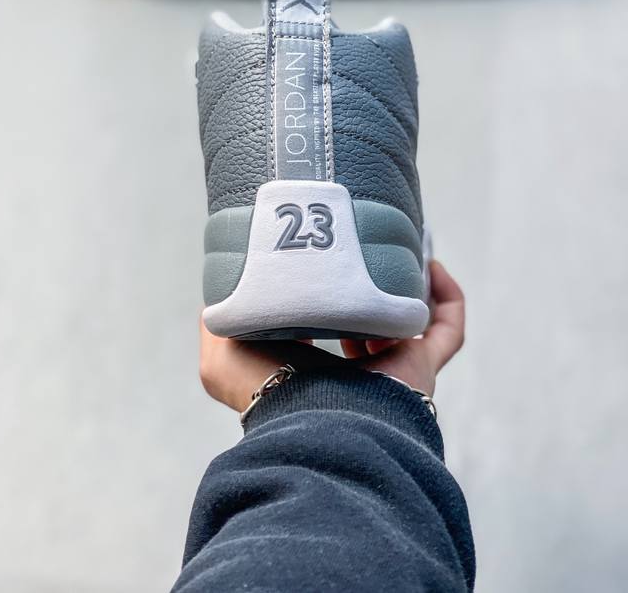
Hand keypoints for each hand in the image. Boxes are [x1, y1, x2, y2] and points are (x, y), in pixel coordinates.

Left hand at [199, 260, 464, 411]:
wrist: (310, 415)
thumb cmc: (265, 390)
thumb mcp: (221, 355)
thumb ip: (216, 322)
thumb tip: (218, 294)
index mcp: (314, 365)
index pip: (325, 326)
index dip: (327, 294)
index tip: (322, 261)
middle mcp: (356, 370)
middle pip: (374, 323)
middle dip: (374, 288)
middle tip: (368, 252)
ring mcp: (392, 369)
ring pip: (413, 325)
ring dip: (410, 288)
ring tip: (401, 250)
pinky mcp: (422, 366)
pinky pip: (448, 331)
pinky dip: (448, 299)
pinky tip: (431, 267)